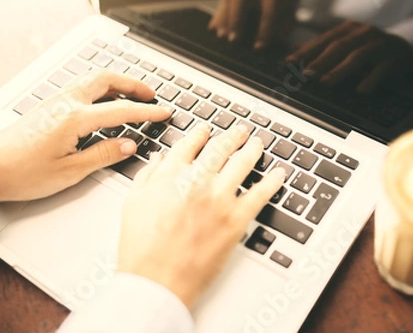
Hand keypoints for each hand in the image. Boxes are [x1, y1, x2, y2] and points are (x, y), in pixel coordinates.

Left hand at [0, 71, 171, 204]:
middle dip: (133, 84)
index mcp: (74, 118)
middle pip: (107, 80)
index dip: (147, 111)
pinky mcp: (48, 106)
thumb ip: (104, 154)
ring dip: (117, 83)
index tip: (164, 111)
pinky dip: (101, 88)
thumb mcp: (70, 171)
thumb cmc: (21, 173)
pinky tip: (104, 101)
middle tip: (151, 93)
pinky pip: (81, 87)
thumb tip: (129, 144)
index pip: (121, 110)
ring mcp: (55, 101)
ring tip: (133, 94)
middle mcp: (66, 103)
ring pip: (93, 80)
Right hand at [118, 123, 285, 308]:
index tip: (207, 130)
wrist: (156, 282)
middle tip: (240, 132)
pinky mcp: (236, 219)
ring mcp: (219, 199)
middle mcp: (197, 181)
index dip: (201, 133)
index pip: (190, 143)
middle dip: (233, 135)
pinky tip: (279, 174)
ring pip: (243, 163)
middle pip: (220, 148)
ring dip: (253, 149)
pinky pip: (261, 194)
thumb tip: (158, 159)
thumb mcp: (133, 204)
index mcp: (170, 175)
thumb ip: (147, 176)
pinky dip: (272, 181)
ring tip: (257, 144)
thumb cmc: (141, 249)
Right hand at [208, 0, 298, 48]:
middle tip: (233, 40)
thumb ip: (284, 28)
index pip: (268, 13)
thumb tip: (277, 40)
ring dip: (224, 19)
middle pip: (241, 1)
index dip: (264, 31)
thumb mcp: (289, 18)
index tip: (258, 48)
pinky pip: (221, 5)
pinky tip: (213, 30)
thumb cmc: (281, 12)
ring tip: (221, 36)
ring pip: (229, 1)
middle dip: (236, 20)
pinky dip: (217, 17)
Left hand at [287, 21, 412, 93]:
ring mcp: (380, 45)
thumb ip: (324, 48)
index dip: (306, 51)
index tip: (289, 62)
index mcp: (349, 29)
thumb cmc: (369, 50)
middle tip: (306, 74)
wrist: (403, 51)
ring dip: (340, 70)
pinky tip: (360, 90)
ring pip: (358, 56)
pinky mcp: (395, 58)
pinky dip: (371, 80)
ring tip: (325, 82)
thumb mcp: (347, 45)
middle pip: (339, 46)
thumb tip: (295, 53)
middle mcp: (364, 33)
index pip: (324, 40)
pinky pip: (382, 70)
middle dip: (321, 60)